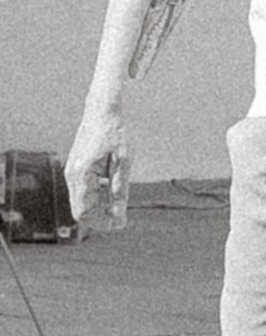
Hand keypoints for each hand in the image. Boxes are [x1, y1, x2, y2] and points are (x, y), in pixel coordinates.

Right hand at [66, 109, 130, 233]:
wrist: (102, 112)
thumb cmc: (116, 134)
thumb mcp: (124, 162)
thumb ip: (119, 189)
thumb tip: (117, 214)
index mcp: (81, 174)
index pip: (84, 212)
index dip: (102, 223)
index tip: (122, 223)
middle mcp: (72, 175)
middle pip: (80, 211)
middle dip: (100, 219)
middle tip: (123, 220)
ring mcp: (72, 172)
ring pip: (81, 203)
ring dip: (99, 210)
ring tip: (121, 209)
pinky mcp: (76, 169)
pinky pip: (83, 193)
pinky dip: (96, 199)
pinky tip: (113, 195)